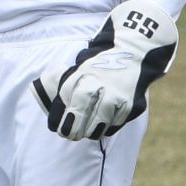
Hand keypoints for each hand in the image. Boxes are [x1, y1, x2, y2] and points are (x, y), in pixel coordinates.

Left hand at [31, 1, 179, 140]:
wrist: (132, 51)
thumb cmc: (98, 66)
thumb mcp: (77, 71)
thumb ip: (64, 91)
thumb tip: (53, 119)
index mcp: (80, 79)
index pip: (66, 108)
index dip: (60, 123)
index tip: (58, 129)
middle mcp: (98, 88)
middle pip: (79, 123)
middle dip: (73, 132)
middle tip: (71, 135)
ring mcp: (116, 98)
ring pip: (97, 129)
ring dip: (91, 131)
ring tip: (88, 127)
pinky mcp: (131, 106)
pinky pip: (114, 126)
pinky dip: (108, 126)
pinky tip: (106, 118)